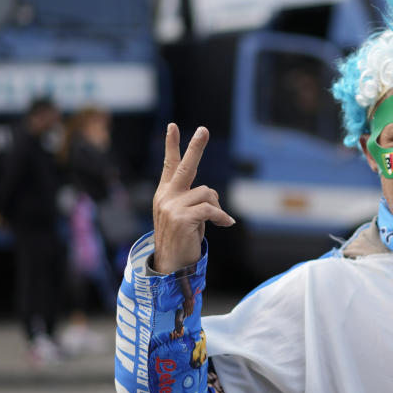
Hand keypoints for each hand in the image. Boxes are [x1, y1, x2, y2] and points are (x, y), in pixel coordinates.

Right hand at [152, 124, 234, 273]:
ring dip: (216, 207)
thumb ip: (193, 200)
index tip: (172, 127)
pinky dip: (222, 217)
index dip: (171, 146)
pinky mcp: (181, 217)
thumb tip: (211, 195)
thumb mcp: (185, 215)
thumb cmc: (182, 239)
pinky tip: (226, 224)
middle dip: (195, 147)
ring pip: (207, 193)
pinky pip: (211, 209)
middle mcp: (166, 196)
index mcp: (165, 193)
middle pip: (185, 167)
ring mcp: (171, 206)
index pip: (169, 165)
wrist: (170, 265)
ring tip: (214, 221)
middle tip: (204, 130)